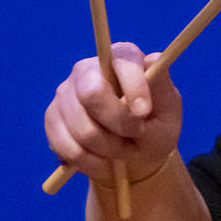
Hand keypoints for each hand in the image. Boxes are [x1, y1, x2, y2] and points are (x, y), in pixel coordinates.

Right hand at [44, 42, 183, 184]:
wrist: (134, 153)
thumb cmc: (154, 126)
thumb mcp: (169, 110)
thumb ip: (162, 87)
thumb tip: (155, 59)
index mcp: (120, 58)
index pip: (122, 62)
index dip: (134, 87)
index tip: (144, 112)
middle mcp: (87, 69)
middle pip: (92, 93)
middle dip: (118, 124)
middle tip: (136, 136)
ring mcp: (65, 93)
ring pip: (82, 129)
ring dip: (109, 149)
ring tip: (124, 150)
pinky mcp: (52, 119)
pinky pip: (68, 148)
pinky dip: (91, 162)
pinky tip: (103, 160)